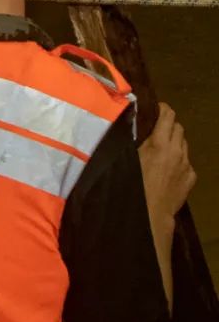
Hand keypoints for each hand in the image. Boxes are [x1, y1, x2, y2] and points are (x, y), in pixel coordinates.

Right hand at [139, 103, 195, 224]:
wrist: (152, 212)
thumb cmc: (134, 185)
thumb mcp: (130, 159)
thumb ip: (135, 141)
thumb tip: (132, 128)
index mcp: (160, 143)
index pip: (168, 115)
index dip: (163, 109)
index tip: (156, 109)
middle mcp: (176, 150)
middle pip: (178, 127)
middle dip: (169, 125)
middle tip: (158, 130)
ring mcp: (186, 164)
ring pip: (184, 143)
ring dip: (175, 142)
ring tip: (164, 150)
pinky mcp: (191, 176)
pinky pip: (187, 161)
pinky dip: (179, 160)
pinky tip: (169, 169)